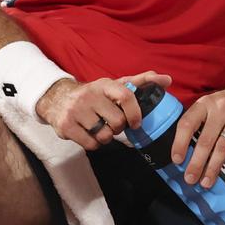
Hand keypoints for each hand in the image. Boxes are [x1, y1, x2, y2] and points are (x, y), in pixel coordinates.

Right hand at [36, 71, 172, 150]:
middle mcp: (89, 95)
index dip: (135, 113)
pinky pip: (91, 144)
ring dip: (106, 136)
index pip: (126, 95)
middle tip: (112, 123)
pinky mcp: (66, 126)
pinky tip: (90, 134)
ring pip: (105, 135)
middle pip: (117, 122)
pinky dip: (94, 143)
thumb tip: (167, 80)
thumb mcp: (114, 85)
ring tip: (100, 128)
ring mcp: (76, 111)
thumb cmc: (94, 95)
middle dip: (118, 127)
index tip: (136, 123)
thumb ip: (141, 82)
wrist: (57, 99)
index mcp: (104, 84)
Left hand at [171, 74, 224, 188]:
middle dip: (197, 163)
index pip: (188, 123)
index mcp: (206, 103)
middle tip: (190, 179)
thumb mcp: (211, 105)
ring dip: (215, 166)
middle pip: (207, 140)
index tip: (177, 160)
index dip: (180, 143)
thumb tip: (184, 152)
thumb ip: (198, 123)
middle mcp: (223, 107)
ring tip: (207, 180)